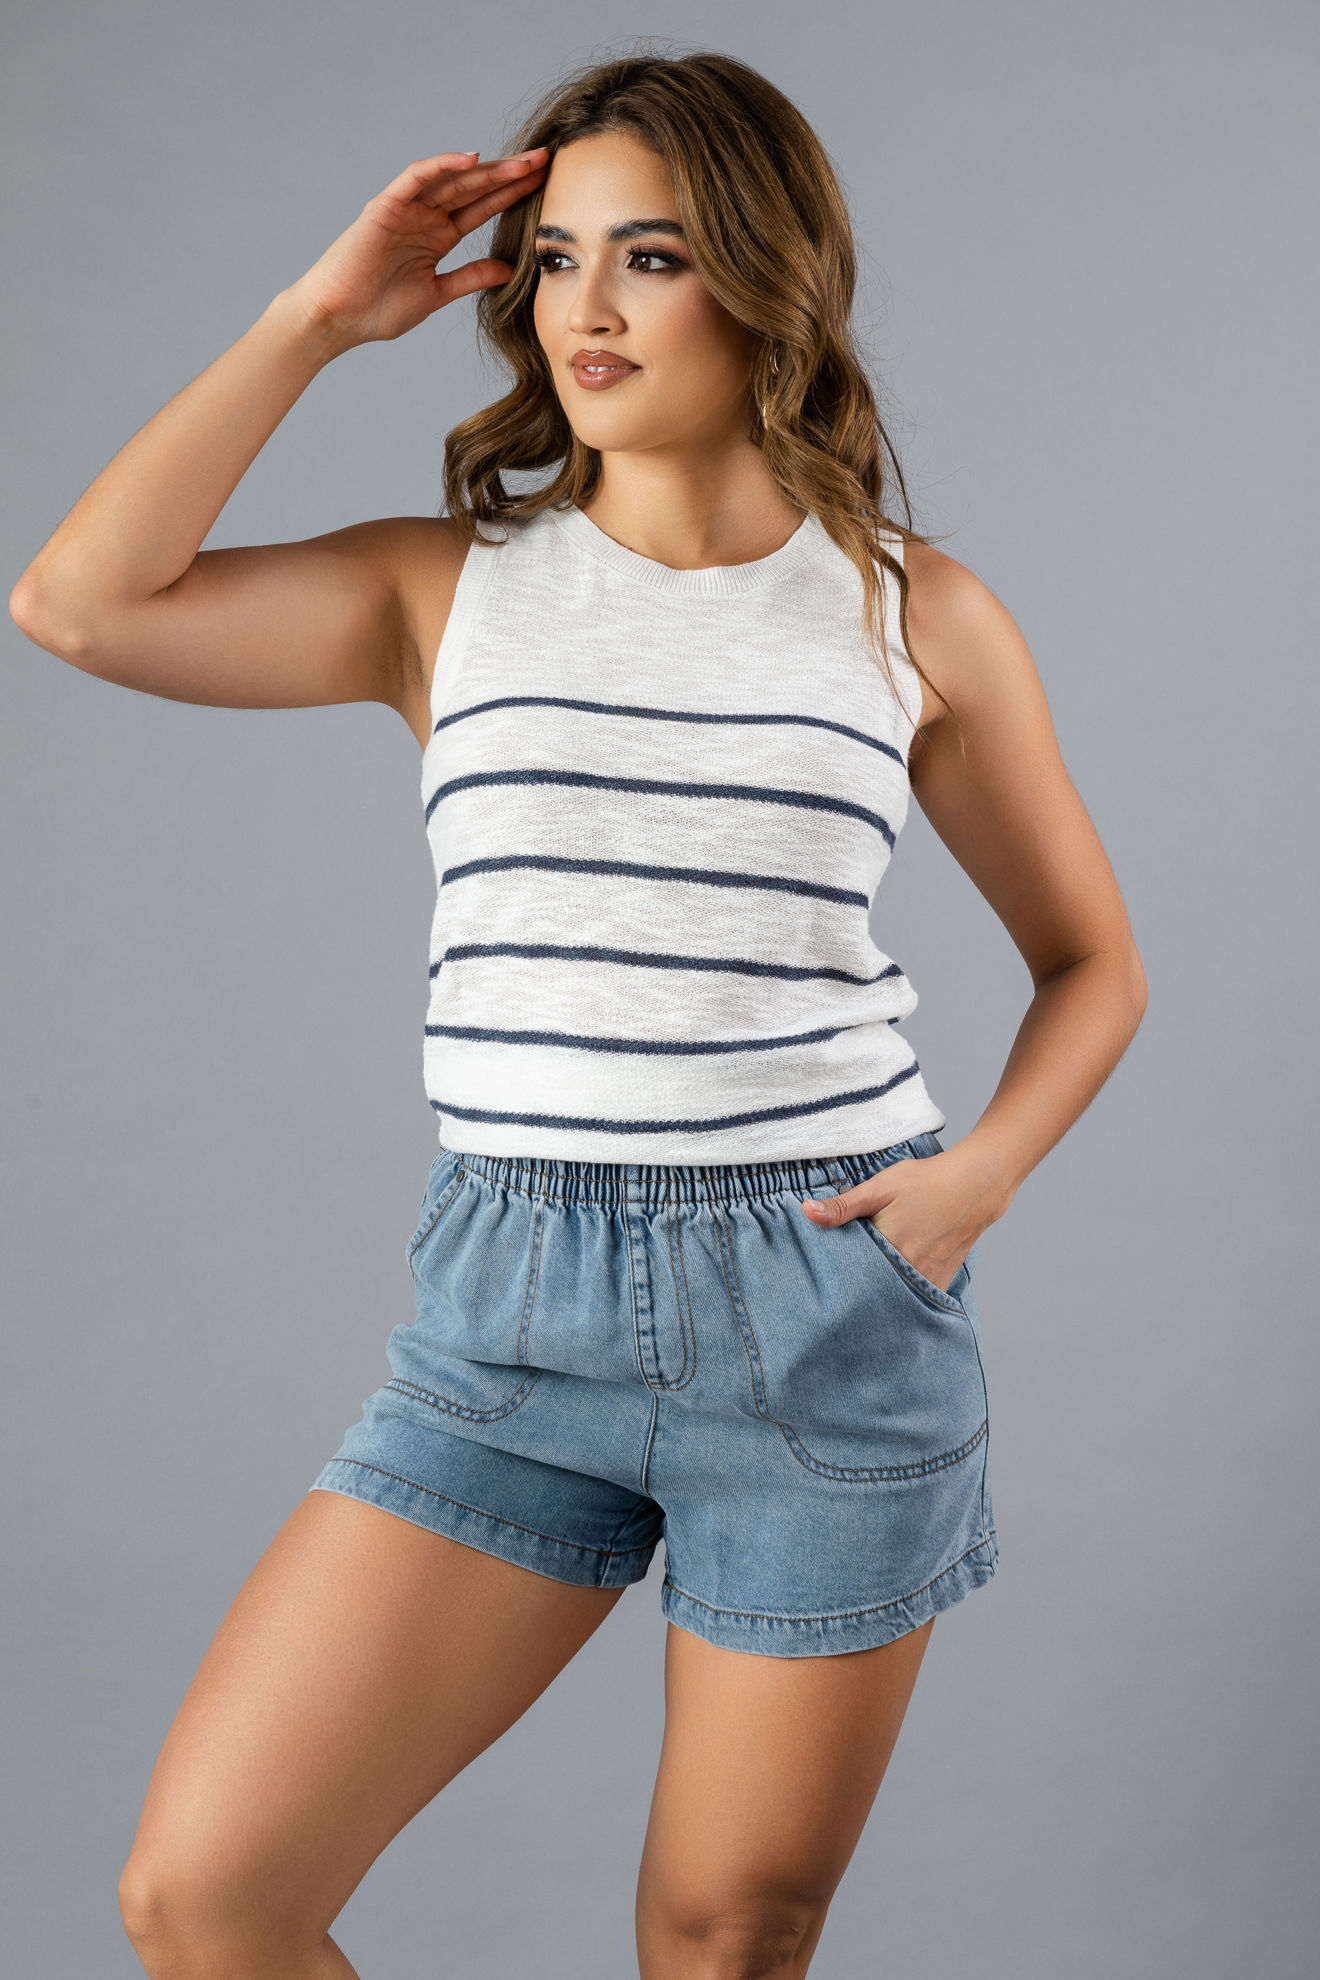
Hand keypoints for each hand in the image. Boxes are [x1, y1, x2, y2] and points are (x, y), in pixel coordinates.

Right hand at [281, 147, 549, 351]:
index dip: (512, 194)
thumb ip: (470, 278)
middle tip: (546, 160)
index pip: (482, 208)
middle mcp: (425, 216)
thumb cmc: (378, 310)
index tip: (545, 185)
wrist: (338, 319)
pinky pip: (417, 177)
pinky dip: (442, 166)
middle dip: (509, 174)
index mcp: (438, 236)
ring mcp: (406, 208)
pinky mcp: (386, 206)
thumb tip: (508, 270)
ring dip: (487, 168)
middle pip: (474, 188)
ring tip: (521, 160)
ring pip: (452, 179)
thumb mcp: (437, 294)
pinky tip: (472, 159)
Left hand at [800, 1147, 987, 1295]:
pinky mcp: (941, 1280)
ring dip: (878, 1293)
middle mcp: (909, 1272)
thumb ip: (843, 1206)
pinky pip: (915, 1297)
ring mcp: (927, 1280)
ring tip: (862, 1290)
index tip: (822, 1278)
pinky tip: (890, 1286)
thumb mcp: (879, 1187)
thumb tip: (806, 1211)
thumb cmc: (925, 1182)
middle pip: (871, 1290)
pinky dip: (901, 1294)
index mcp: (889, 1250)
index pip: (851, 1275)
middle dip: (855, 1290)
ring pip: (893, 1296)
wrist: (976, 1185)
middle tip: (837, 1289)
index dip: (836, 1276)